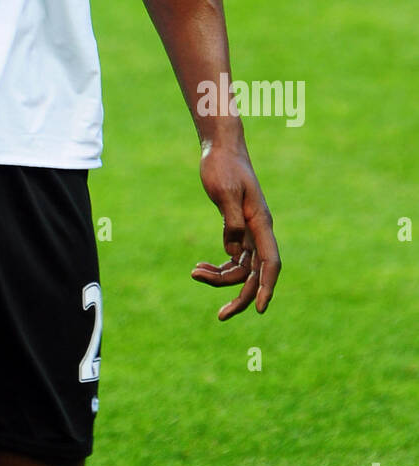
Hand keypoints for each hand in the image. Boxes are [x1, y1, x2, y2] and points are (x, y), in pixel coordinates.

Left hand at [191, 143, 279, 318]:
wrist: (220, 149)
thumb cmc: (223, 166)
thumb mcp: (224, 191)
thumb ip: (231, 221)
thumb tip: (233, 251)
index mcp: (261, 222)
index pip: (270, 262)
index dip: (267, 287)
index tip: (259, 309)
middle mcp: (259, 231)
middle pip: (256, 274)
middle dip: (240, 296)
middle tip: (220, 316)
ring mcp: (250, 232)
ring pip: (242, 269)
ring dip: (221, 278)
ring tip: (195, 273)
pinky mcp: (238, 230)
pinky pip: (233, 258)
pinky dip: (219, 267)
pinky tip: (200, 268)